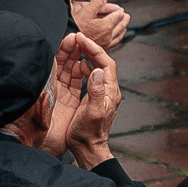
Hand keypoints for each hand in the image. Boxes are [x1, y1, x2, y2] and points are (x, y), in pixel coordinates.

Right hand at [54, 32, 121, 168]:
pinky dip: (85, 67)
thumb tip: (97, 70)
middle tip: (79, 38)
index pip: (106, 63)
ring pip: (97, 68)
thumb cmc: (88, 134)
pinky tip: (78, 64)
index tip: (83, 39)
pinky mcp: (94, 97)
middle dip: (91, 49)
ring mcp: (102, 93)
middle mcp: (109, 90)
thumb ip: (95, 91)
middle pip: (103, 63)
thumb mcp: (92, 112)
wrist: (88, 148)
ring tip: (77, 46)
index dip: (95, 49)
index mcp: (110, 92)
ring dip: (88, 56)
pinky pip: (92, 76)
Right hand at [70, 0, 128, 48]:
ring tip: (124, 25)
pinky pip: (113, 42)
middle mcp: (107, 37)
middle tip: (125, 15)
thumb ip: (97, 2)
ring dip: (122, 28)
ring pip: (118, 35)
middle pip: (120, 26)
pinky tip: (116, 36)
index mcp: (105, 26)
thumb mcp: (84, 10)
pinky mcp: (99, 49)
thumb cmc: (71, 27)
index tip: (119, 8)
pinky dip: (117, 37)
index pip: (118, 15)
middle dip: (123, 19)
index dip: (118, 10)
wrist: (64, 42)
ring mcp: (104, 44)